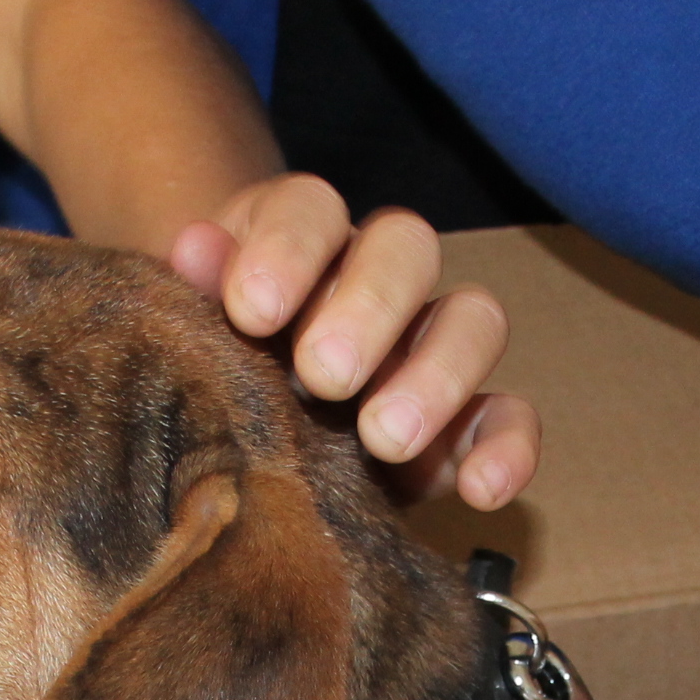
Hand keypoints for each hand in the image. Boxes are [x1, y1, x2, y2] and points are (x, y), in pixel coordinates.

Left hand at [171, 174, 540, 509]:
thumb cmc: (211, 372)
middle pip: (405, 247)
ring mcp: (429, 346)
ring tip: (384, 440)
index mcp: (299, 243)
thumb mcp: (191, 337)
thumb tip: (195, 247)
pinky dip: (508, 449)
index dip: (288, 249)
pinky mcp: (464, 421)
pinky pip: (509, 417)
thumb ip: (194, 296)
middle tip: (324, 377)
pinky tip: (481, 490)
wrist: (239, 443)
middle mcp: (375, 280)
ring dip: (438, 376)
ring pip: (474, 320)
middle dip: (368, 309)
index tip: (251, 311)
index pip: (309, 209)